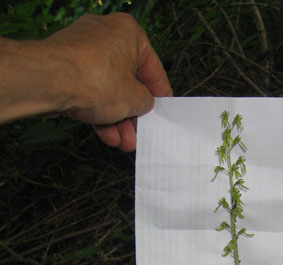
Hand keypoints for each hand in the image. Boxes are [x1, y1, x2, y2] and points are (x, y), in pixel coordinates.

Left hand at [44, 13, 171, 150]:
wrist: (50, 80)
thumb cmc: (95, 79)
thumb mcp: (135, 99)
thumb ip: (145, 101)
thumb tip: (144, 103)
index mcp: (128, 33)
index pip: (152, 67)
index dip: (159, 93)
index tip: (162, 109)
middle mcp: (105, 36)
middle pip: (126, 82)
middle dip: (132, 114)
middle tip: (139, 133)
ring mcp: (82, 51)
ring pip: (107, 91)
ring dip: (117, 120)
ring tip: (124, 142)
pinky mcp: (66, 67)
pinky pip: (89, 93)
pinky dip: (99, 114)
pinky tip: (107, 135)